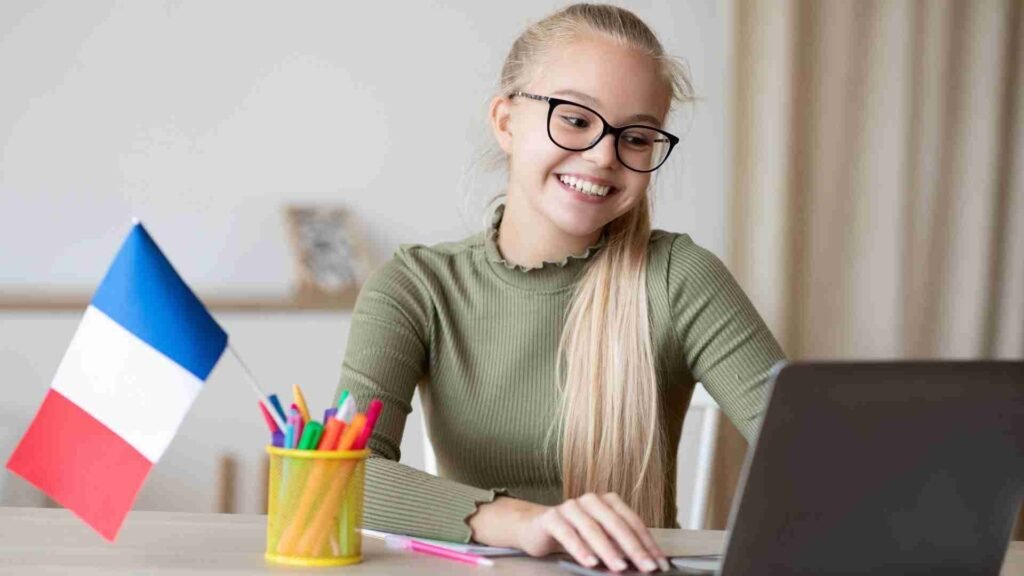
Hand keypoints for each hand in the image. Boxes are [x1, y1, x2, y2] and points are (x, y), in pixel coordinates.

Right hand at [514, 492, 669, 572]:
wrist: (536, 528)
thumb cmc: (574, 534)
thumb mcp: (600, 539)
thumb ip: (619, 546)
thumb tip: (644, 564)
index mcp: (608, 502)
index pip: (632, 523)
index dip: (647, 544)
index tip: (659, 564)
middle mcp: (591, 501)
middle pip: (616, 524)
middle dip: (634, 548)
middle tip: (646, 567)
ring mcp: (571, 507)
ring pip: (593, 529)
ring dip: (608, 550)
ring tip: (620, 568)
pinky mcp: (552, 518)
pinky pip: (568, 533)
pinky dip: (580, 549)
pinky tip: (590, 562)